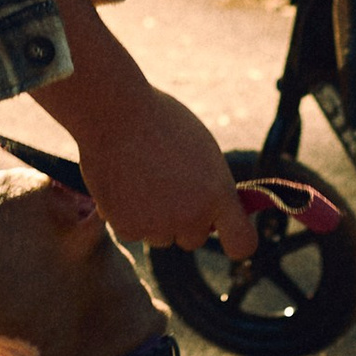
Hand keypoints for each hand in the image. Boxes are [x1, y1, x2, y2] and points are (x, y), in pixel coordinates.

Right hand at [54, 83, 258, 256]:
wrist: (114, 113)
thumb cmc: (159, 121)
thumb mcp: (201, 150)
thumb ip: (210, 186)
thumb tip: (211, 212)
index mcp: (218, 193)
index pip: (242, 243)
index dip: (235, 240)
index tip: (226, 233)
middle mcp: (193, 216)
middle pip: (193, 239)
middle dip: (183, 221)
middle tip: (166, 187)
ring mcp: (159, 225)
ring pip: (160, 237)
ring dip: (152, 219)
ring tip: (139, 179)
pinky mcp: (128, 228)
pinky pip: (132, 232)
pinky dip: (125, 215)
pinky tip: (121, 185)